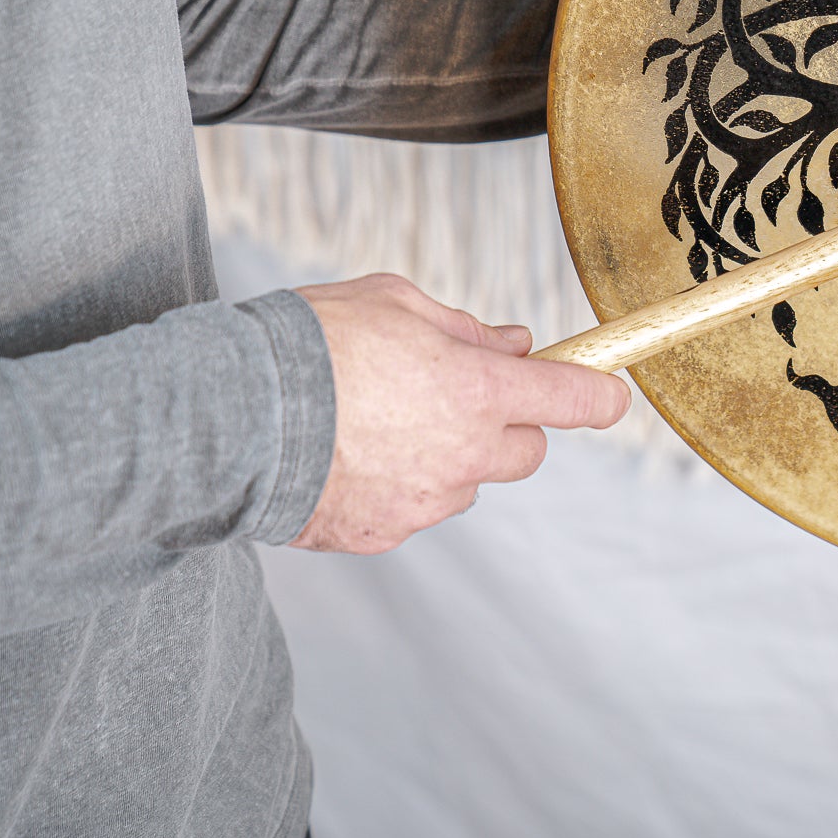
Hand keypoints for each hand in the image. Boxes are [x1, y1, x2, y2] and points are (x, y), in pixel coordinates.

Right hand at [288, 273, 628, 553]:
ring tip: (381, 422)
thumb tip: (513, 345)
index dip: (599, 395)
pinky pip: (413, 509)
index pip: (572, 400)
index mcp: (476, 392)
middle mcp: (463, 456)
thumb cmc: (310, 344)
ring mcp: (423, 503)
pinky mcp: (381, 534)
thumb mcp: (394, 304)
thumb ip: (465, 329)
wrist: (228, 415)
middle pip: (527, 452)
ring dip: (448, 456)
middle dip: (508, 425)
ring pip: (466, 483)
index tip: (609, 392)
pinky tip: (350, 455)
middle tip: (459, 395)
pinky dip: (397, 486)